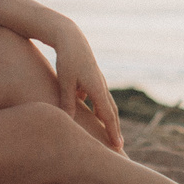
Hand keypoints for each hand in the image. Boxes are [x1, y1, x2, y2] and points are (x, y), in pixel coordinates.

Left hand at [53, 31, 124, 152]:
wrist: (69, 37)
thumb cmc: (66, 59)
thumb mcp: (64, 82)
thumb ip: (67, 103)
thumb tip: (68, 122)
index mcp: (97, 89)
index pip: (108, 116)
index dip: (113, 132)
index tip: (118, 147)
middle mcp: (101, 86)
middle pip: (111, 112)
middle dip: (114, 129)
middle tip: (119, 146)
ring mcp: (97, 81)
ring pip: (105, 104)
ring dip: (108, 119)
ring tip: (109, 132)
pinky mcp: (91, 77)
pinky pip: (98, 97)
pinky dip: (99, 108)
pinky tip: (93, 114)